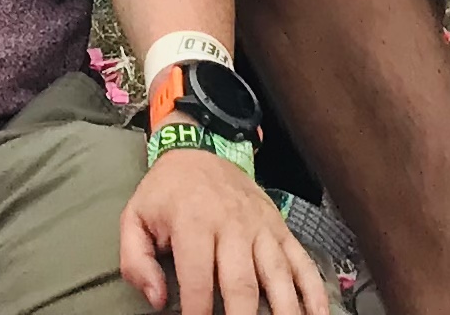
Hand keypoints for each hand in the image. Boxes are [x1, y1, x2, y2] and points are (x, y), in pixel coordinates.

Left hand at [120, 143, 325, 314]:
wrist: (199, 151)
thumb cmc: (166, 193)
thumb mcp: (135, 218)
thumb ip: (136, 262)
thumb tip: (158, 300)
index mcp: (195, 224)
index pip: (199, 282)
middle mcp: (233, 226)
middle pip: (242, 285)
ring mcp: (262, 228)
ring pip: (278, 277)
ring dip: (283, 312)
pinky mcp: (280, 229)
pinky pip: (302, 262)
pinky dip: (314, 292)